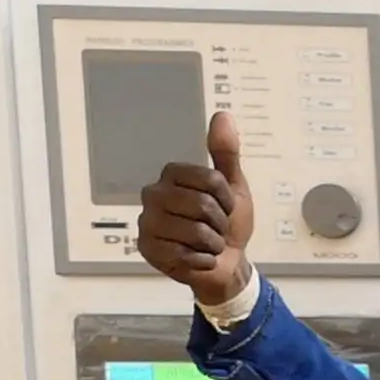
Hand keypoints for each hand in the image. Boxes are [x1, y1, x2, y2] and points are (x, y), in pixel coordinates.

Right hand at [134, 112, 255, 306]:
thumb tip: (223, 116)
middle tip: (215, 227)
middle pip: (201, 205)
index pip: (210, 180)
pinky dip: (202, 261)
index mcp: (172, 175)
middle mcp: (153, 194)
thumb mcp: (233, 187)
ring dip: (212, 244)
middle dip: (220, 223)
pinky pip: (185, 254)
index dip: (226, 198)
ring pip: (195, 232)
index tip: (225, 205)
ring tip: (206, 243)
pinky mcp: (147, 249)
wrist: (227, 263)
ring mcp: (147, 222)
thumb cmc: (227, 224)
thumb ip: (226, 153)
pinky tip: (197, 258)